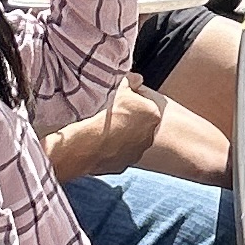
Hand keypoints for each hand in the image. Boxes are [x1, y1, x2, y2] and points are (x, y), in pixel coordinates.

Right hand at [47, 76, 163, 180]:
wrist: (91, 141)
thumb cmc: (107, 113)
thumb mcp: (120, 88)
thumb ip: (132, 81)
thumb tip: (138, 79)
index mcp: (153, 115)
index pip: (146, 106)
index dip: (133, 103)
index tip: (121, 102)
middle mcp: (150, 135)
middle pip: (140, 125)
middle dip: (129, 121)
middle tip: (113, 115)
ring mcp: (137, 152)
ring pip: (131, 141)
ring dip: (122, 137)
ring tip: (105, 129)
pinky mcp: (124, 165)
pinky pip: (119, 155)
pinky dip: (112, 150)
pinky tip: (101, 142)